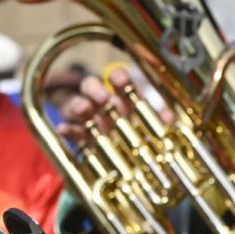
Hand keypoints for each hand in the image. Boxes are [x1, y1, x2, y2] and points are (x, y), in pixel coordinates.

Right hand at [55, 67, 174, 145]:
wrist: (127, 156)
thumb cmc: (141, 133)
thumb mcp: (154, 126)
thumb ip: (160, 120)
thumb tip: (170, 118)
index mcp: (124, 97)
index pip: (118, 79)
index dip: (118, 77)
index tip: (121, 80)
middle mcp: (104, 104)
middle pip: (92, 87)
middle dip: (96, 90)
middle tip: (103, 98)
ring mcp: (90, 120)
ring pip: (78, 105)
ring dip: (79, 104)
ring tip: (84, 108)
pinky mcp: (81, 138)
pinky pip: (72, 131)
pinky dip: (68, 130)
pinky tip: (64, 129)